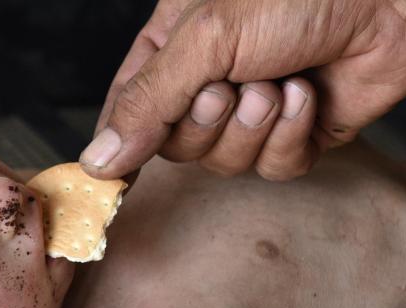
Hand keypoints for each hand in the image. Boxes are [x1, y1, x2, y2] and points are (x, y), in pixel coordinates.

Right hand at [82, 0, 405, 180]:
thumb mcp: (205, 38)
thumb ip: (148, 101)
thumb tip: (98, 160)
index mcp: (175, 46)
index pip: (129, 109)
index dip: (123, 142)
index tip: (112, 173)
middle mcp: (211, 81)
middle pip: (176, 146)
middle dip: (206, 124)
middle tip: (232, 87)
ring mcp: (255, 111)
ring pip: (225, 163)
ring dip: (254, 127)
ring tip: (280, 83)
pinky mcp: (298, 135)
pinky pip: (274, 168)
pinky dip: (291, 137)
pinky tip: (307, 96)